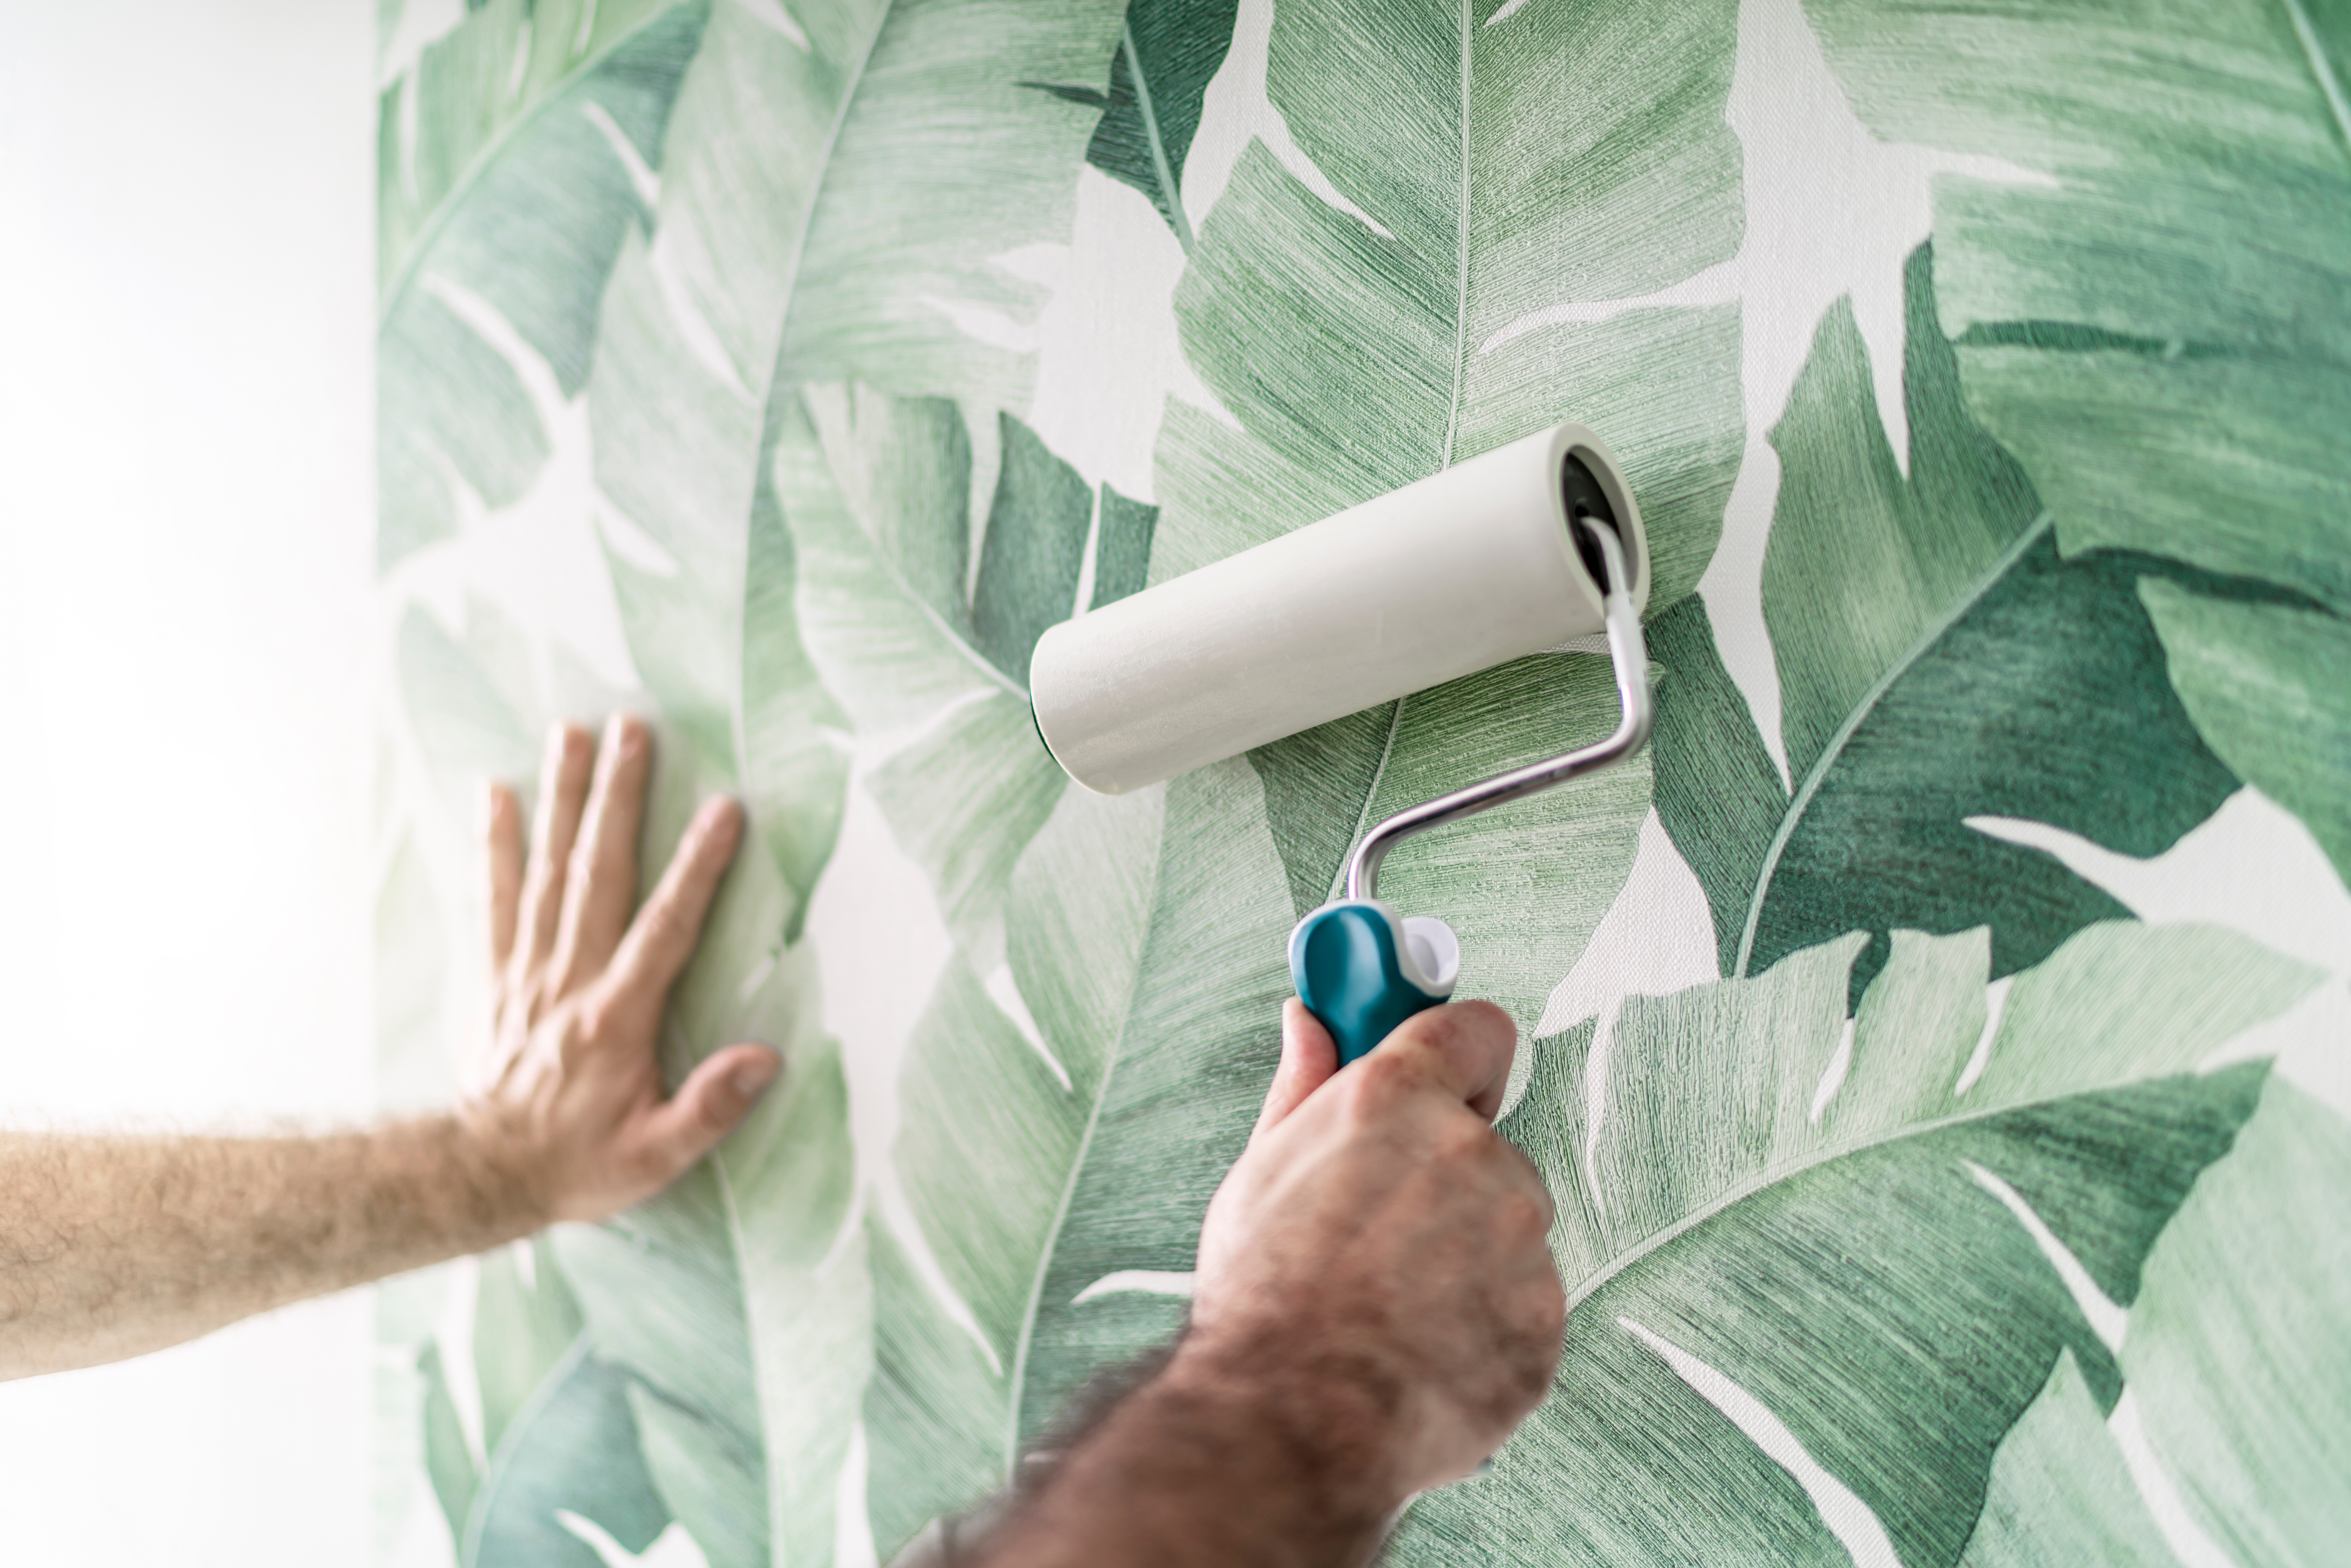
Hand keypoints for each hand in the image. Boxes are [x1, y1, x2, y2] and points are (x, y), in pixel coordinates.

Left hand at [465, 716, 779, 1223]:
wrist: (483, 1178)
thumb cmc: (579, 1166)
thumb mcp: (655, 1157)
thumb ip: (709, 1108)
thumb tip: (764, 1059)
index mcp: (616, 1019)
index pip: (666, 929)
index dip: (698, 868)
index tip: (724, 810)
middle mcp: (570, 982)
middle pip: (598, 874)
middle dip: (617, 798)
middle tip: (632, 729)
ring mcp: (530, 974)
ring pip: (550, 871)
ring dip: (563, 800)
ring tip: (572, 733)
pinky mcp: (502, 976)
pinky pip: (499, 898)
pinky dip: (499, 845)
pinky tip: (498, 794)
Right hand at [1186, 999, 1564, 1503]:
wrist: (1289, 1419)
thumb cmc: (1265, 1299)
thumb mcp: (1262, 1171)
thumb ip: (1304, 1085)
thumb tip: (1310, 1021)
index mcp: (1399, 1100)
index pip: (1475, 1031)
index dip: (1461, 1057)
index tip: (1449, 1079)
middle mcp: (1472, 1153)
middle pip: (1487, 1148)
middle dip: (1448, 1183)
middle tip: (1382, 1237)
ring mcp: (1518, 1237)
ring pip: (1509, 1230)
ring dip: (1469, 1259)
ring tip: (1395, 1308)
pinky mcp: (1545, 1316)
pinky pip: (1524, 1306)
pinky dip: (1487, 1327)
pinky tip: (1425, 1351)